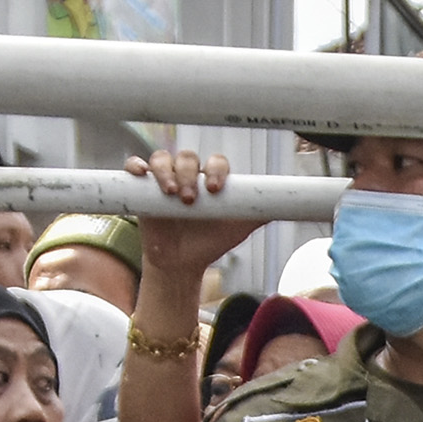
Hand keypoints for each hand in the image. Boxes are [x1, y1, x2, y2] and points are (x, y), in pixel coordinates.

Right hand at [128, 147, 257, 283]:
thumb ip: (258, 214)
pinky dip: (136, 166)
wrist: (183, 262)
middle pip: (188, 158)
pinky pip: (136, 168)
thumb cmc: (211, 242)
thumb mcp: (238, 229)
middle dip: (189, 175)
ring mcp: (164, 179)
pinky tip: (141, 173)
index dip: (216, 170)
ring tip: (172, 192)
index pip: (215, 162)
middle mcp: (188, 175)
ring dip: (166, 171)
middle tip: (190, 198)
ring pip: (163, 159)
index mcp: (211, 179)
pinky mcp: (142, 188)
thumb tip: (286, 205)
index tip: (215, 189)